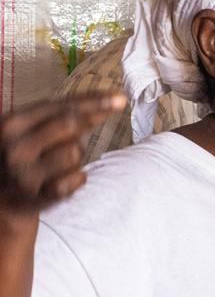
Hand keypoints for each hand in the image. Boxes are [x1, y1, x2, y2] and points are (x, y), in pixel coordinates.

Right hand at [0, 94, 124, 220]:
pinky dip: (77, 178)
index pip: (60, 107)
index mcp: (12, 124)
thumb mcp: (33, 128)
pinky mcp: (38, 196)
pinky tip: (62, 180)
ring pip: (76, 152)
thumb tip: (115, 99)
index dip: (94, 101)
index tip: (121, 98)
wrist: (4, 198)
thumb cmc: (26, 154)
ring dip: (75, 156)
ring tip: (56, 164)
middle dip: (83, 127)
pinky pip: (78, 179)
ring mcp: (25, 173)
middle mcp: (15, 147)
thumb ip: (67, 113)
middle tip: (75, 136)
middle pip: (71, 125)